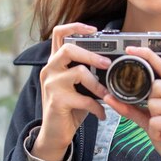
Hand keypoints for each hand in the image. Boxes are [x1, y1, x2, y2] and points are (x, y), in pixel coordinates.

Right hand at [32, 23, 111, 160]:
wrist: (55, 133)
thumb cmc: (69, 107)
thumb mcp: (76, 85)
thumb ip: (86, 70)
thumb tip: (111, 62)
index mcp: (55, 62)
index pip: (59, 34)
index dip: (76, 27)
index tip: (94, 29)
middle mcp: (50, 69)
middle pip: (68, 49)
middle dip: (91, 55)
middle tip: (107, 64)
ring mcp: (51, 85)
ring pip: (79, 73)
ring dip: (98, 85)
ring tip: (107, 95)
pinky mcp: (57, 101)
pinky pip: (84, 99)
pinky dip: (97, 107)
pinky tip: (102, 113)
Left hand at [104, 46, 160, 160]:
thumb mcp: (151, 120)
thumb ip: (134, 107)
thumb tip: (111, 97)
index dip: (147, 56)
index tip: (130, 49)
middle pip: (154, 87)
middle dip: (151, 107)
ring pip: (153, 104)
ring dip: (153, 122)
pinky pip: (156, 121)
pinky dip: (156, 132)